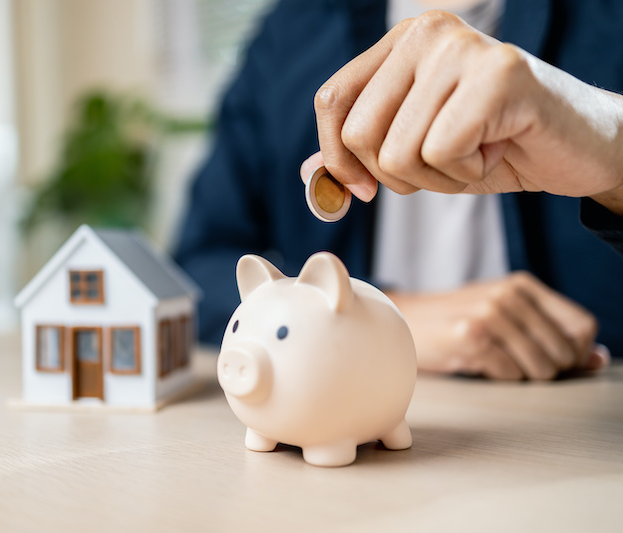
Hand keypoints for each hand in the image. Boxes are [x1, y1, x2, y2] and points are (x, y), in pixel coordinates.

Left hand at [304, 11, 622, 214]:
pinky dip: (467, 173)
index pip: (331, 100)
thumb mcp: (414, 152)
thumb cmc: (491, 146)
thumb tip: (307, 174)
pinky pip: (441, 152)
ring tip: (475, 151)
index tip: (363, 189)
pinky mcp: (497, 75)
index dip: (336, 157)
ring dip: (437, 177)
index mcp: (398, 43)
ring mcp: (461, 48)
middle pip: (359, 134)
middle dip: (396, 175)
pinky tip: (497, 148)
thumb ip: (360, 157)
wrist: (574, 149)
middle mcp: (425, 33)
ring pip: (398, 152)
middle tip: (444, 161)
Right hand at [384, 272, 608, 379]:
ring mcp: (490, 315)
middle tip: (514, 362)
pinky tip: (477, 363)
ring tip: (495, 361)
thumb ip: (551, 334)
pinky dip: (498, 377)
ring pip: (541, 368)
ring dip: (521, 375)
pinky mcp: (472, 338)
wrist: (402, 321)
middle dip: (547, 369)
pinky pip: (511, 375)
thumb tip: (600, 360)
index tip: (554, 360)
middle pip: (565, 352)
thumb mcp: (505, 317)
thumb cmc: (454, 321)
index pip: (583, 326)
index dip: (577, 353)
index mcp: (522, 285)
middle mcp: (509, 295)